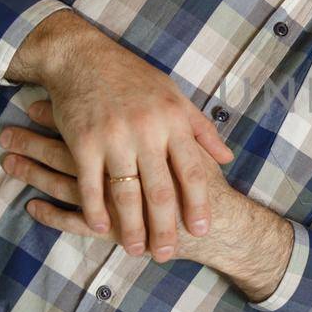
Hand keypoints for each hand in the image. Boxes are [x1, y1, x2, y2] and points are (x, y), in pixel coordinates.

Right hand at [0, 99, 225, 251]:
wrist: (83, 57)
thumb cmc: (133, 78)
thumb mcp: (174, 96)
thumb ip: (201, 129)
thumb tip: (227, 158)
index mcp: (173, 121)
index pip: (192, 171)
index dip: (198, 204)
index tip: (201, 230)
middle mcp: (147, 131)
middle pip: (161, 191)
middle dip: (165, 228)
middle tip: (167, 254)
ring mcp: (114, 137)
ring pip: (127, 193)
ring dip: (132, 227)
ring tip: (137, 251)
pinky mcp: (83, 142)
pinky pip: (90, 184)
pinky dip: (95, 209)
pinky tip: (102, 229)